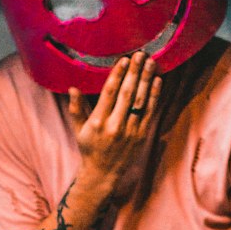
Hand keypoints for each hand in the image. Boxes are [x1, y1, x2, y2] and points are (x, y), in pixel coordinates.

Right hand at [67, 52, 162, 201]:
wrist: (104, 173)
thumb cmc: (90, 148)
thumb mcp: (79, 129)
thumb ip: (77, 108)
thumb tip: (72, 88)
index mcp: (98, 122)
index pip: (109, 93)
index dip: (118, 75)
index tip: (124, 60)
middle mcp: (115, 126)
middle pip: (127, 93)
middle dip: (135, 72)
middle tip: (141, 55)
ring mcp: (130, 131)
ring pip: (141, 101)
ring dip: (147, 80)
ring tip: (151, 63)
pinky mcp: (142, 135)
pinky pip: (150, 112)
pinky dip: (155, 96)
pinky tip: (158, 81)